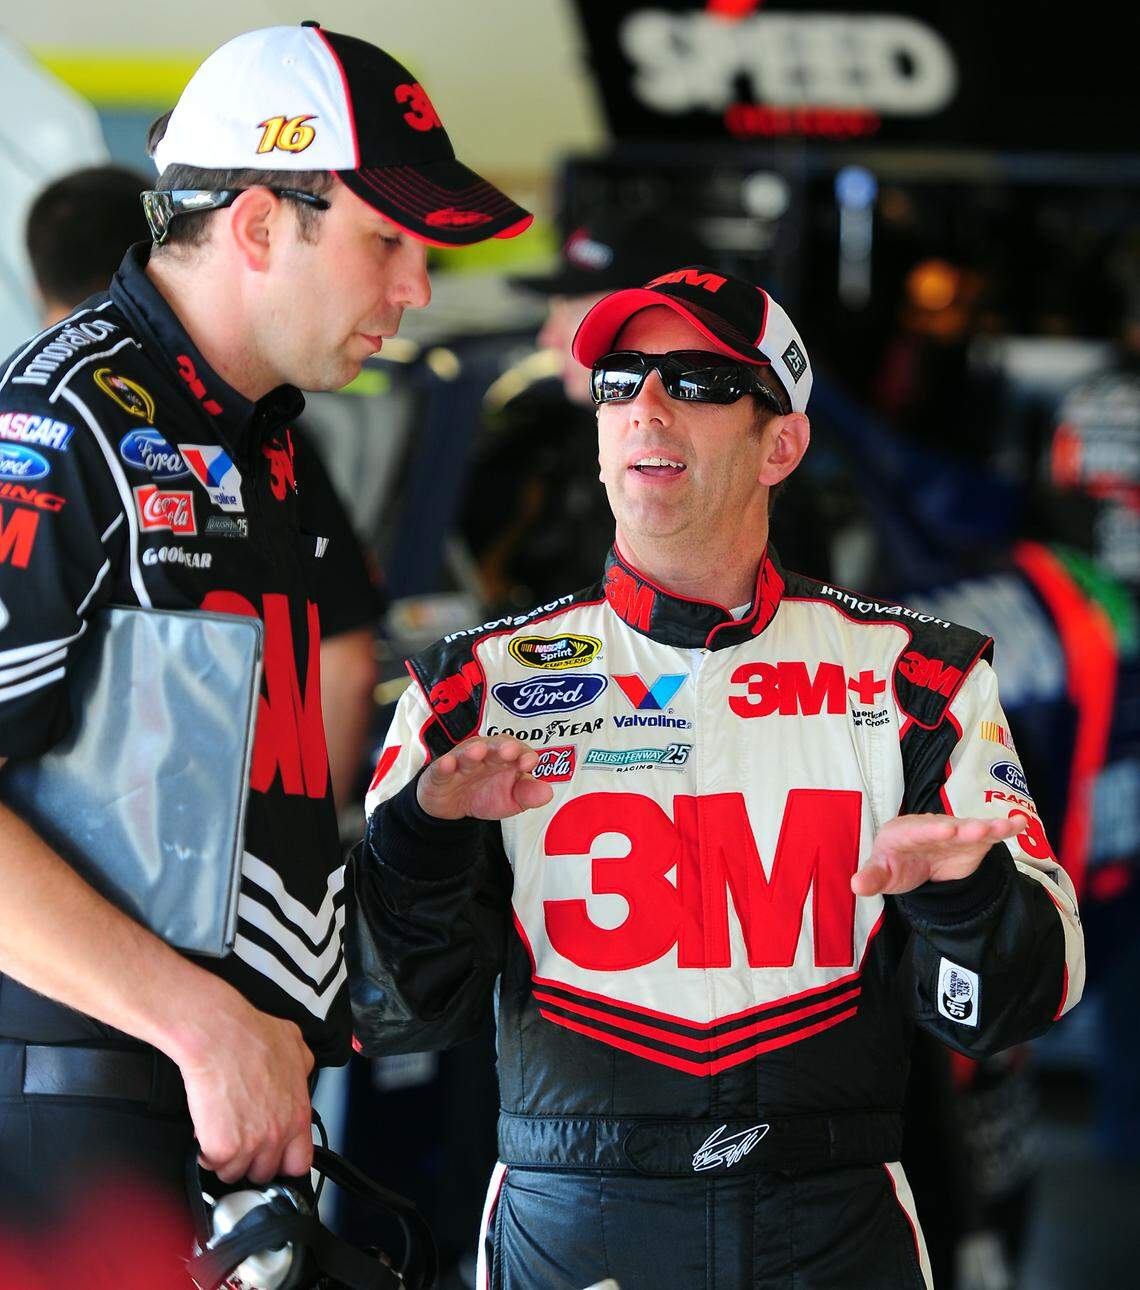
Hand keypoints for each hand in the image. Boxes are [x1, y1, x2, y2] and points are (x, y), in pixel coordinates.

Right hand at [174, 985, 314, 1183]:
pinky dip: (204, 1152)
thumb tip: (300, 1073)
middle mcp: (278, 1133)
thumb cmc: (252, 1035)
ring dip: (226, 1158)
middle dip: (251, 1160)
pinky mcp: (222, 1148)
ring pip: (235, 1173)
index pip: (300, 1162)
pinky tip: (205, 1131)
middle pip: (265, 1172)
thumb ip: (302, 1067)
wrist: (220, 1035)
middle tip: (239, 1141)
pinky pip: (211, 1164)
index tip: (273, 1156)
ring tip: (220, 1133)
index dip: (284, 1161)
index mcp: (298, 1113)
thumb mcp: (295, 1045)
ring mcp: (251, 1144)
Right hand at [416, 735, 553, 820]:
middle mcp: (485, 754)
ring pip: (468, 753)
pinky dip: (444, 765)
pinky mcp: (440, 772)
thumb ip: (528, 795)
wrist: (452, 807)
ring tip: (477, 752)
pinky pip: (442, 767)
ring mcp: (462, 762)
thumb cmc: (486, 794)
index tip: (529, 763)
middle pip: (495, 746)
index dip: (524, 755)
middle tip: (509, 750)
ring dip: (473, 751)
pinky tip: (448, 764)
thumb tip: (548, 793)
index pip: (519, 751)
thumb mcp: (511, 800)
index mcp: (506, 758)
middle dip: (502, 747)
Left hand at [851, 813, 1020, 897]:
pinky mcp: (974, 841)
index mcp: (905, 833)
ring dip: (987, 827)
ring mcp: (955, 833)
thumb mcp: (882, 873)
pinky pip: (990, 833)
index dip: (930, 831)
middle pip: (948, 827)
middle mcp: (933, 828)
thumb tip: (856, 885)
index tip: (945, 830)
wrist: (914, 861)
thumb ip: (872, 878)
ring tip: (1005, 826)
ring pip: (972, 828)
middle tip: (976, 830)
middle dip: (962, 829)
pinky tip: (1019, 824)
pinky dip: (1004, 828)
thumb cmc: (895, 863)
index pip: (917, 832)